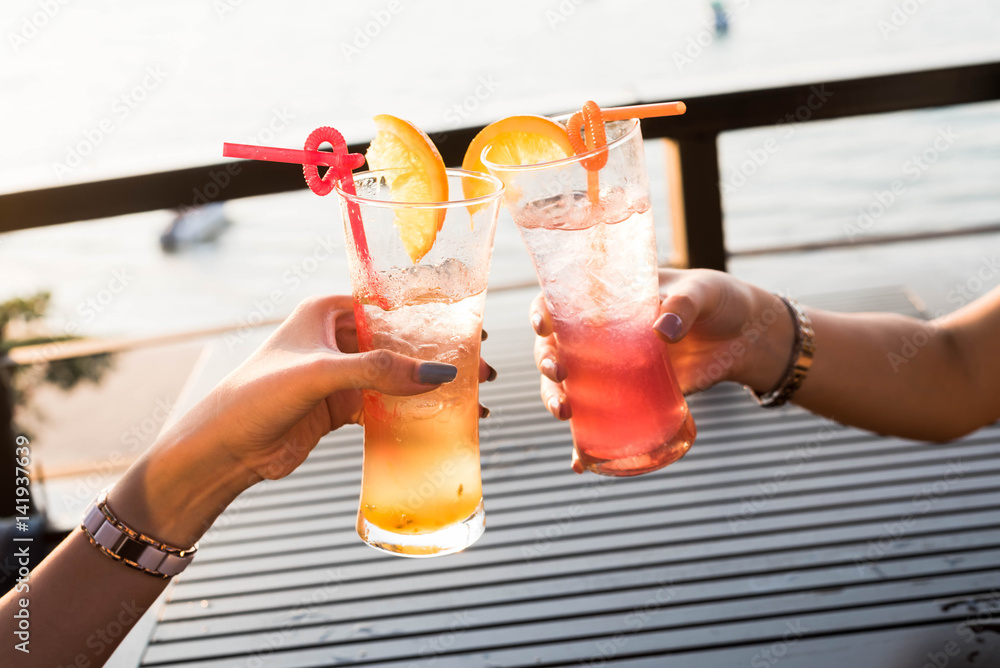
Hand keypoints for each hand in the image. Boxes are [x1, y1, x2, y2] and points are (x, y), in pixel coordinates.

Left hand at [112, 295, 495, 545]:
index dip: (432, 318)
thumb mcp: (320, 374)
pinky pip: (388, 404)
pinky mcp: (341, 407)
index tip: (469, 332)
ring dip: (432, 387)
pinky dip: (414, 411)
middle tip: (480, 370)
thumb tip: (440, 376)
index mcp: (327, 311)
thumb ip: (379, 371)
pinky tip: (442, 419)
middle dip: (441, 357)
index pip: (391, 307)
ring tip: (472, 397)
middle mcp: (337, 338)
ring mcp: (340, 374)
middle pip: (402, 343)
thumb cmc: (256, 396)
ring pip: (399, 375)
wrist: (222, 450)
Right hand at [531, 269, 793, 470]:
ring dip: (555, 399)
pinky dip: (585, 444)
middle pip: (556, 349)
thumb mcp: (702, 292)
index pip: (561, 302)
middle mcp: (600, 335)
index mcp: (609, 300)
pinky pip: (599, 421)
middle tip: (558, 372)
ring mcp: (613, 370)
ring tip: (564, 412)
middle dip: (546, 362)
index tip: (543, 325)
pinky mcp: (631, 398)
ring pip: (569, 386)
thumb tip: (662, 331)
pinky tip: (579, 461)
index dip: (543, 313)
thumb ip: (684, 305)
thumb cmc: (719, 302)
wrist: (745, 340)